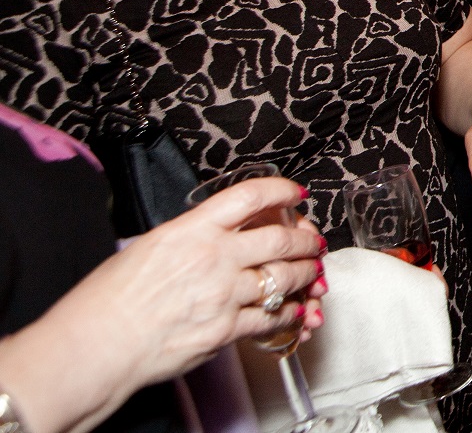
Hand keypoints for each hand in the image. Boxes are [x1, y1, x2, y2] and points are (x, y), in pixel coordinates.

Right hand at [0, 176, 327, 432]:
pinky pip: (272, 317)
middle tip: (312, 240)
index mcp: (192, 230)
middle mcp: (214, 258)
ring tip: (311, 272)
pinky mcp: (226, 330)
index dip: (281, 191)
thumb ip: (189, 236)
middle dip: (305, 239)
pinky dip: (289, 312)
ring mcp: (224, 294)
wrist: (94, 346)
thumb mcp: (148, 247)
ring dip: (304, 275)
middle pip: (280, 238)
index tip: (296, 193)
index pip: (250, 197)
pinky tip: (294, 310)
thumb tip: (213, 232)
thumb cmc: (106, 301)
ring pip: (284, 277)